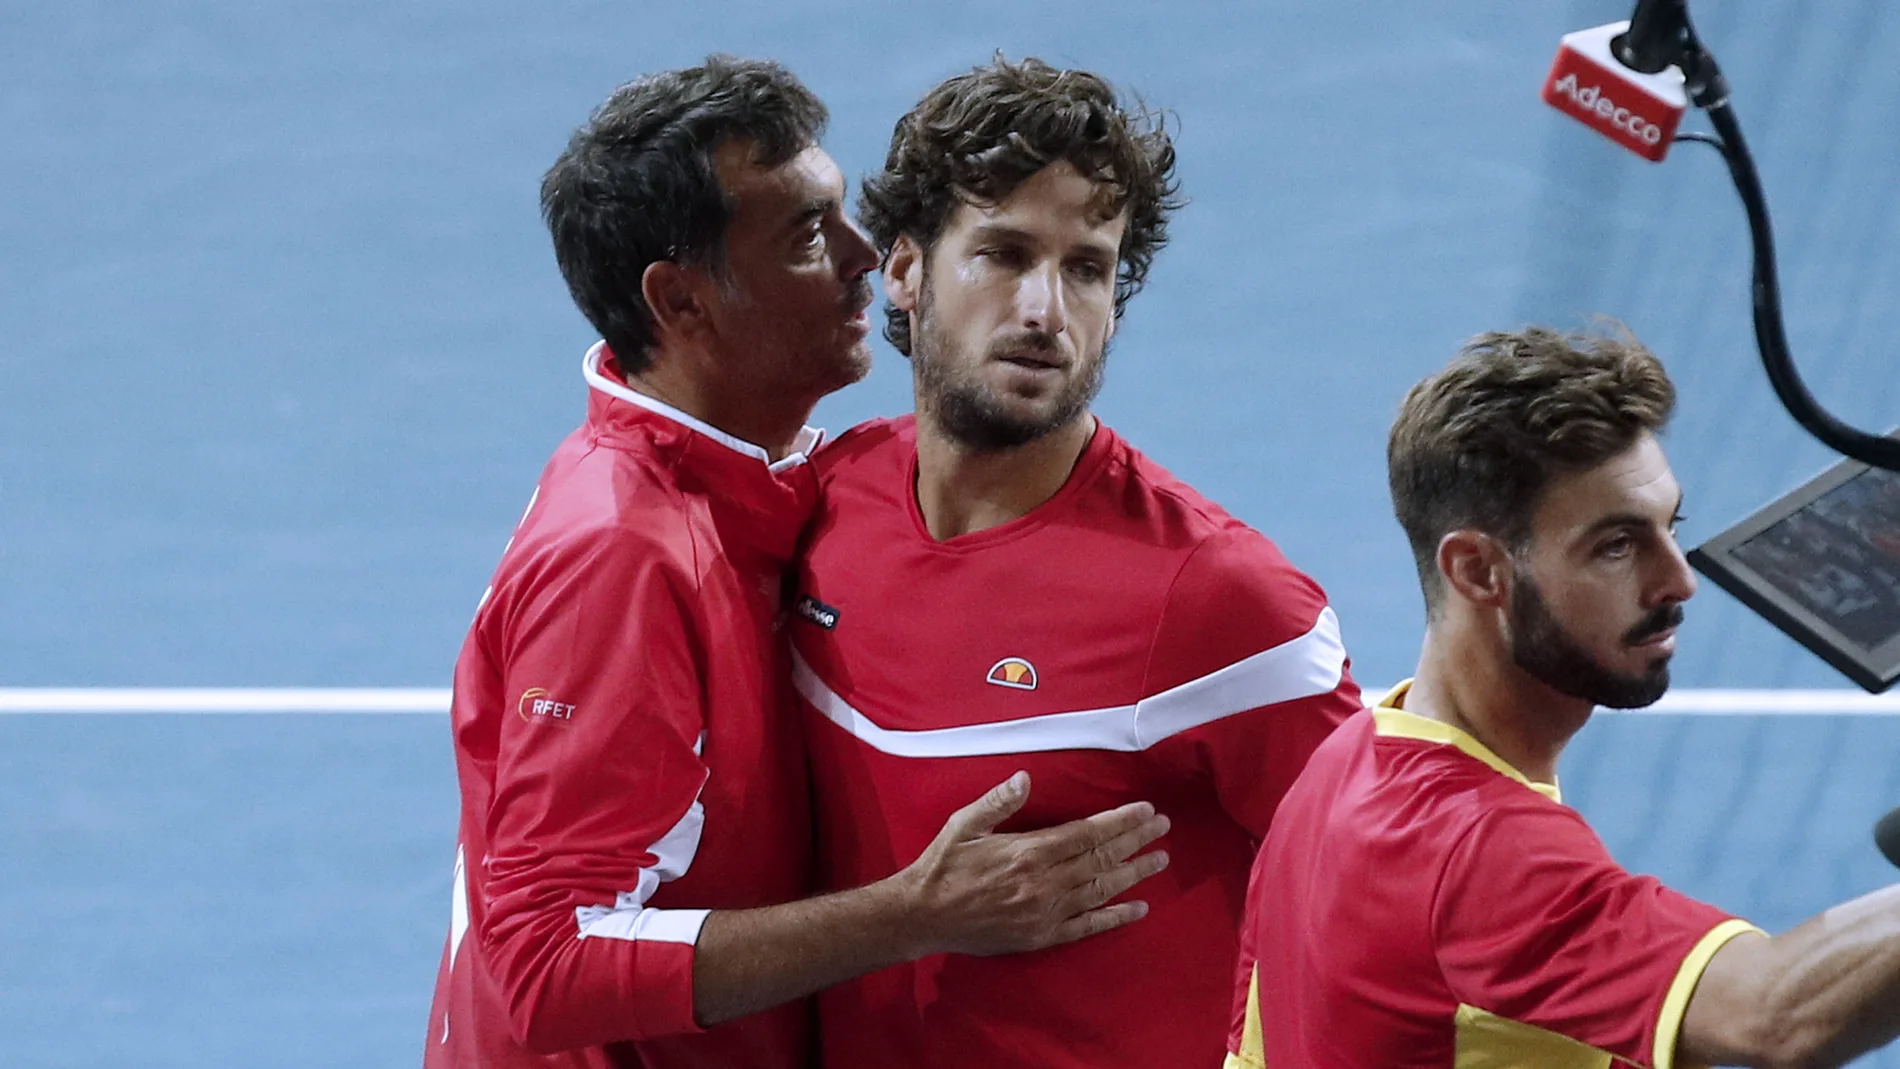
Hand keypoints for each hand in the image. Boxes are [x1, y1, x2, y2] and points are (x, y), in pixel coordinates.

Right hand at [891, 771, 1170, 957]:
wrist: (923, 916)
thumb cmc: (943, 864)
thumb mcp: (964, 824)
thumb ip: (998, 801)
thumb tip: (1026, 777)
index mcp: (1029, 851)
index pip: (1087, 833)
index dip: (1120, 821)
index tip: (1146, 810)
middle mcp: (1044, 883)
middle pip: (1101, 860)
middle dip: (1136, 842)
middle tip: (1164, 828)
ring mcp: (1046, 912)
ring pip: (1101, 891)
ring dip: (1134, 875)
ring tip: (1160, 860)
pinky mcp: (1042, 936)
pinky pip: (1086, 927)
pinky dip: (1114, 918)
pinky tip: (1138, 909)